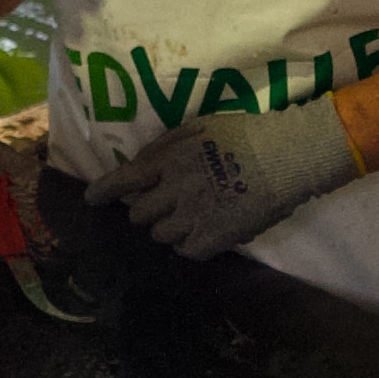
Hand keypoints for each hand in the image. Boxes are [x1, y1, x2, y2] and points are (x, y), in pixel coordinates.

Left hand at [89, 93, 362, 259]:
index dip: (103, 192)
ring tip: (187, 216)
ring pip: (160, 235)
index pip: (122, 181)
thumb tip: (134, 165)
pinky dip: (188, 243)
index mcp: (168, 161)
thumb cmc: (244, 134)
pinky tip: (201, 231)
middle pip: (139, 214)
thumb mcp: (198, 125)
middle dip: (146, 209)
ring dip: (168, 227)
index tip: (92, 200)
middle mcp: (174, 192)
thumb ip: (163, 146)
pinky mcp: (214, 240)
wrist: (286, 157)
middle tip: (164, 202)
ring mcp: (193, 218)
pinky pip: (185, 251)